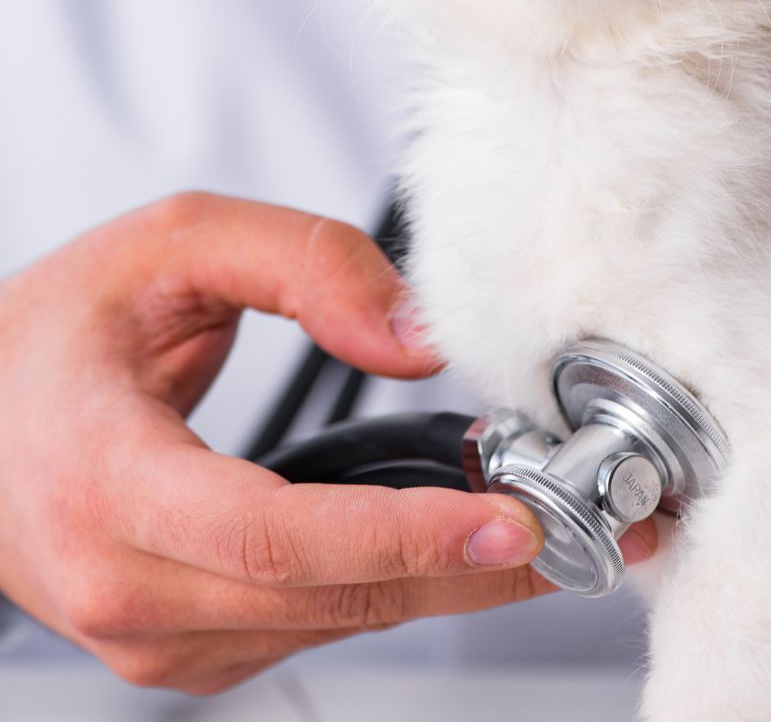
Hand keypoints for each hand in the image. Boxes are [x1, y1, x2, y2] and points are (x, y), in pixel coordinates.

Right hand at [0, 193, 656, 693]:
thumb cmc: (56, 332)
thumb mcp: (175, 246)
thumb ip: (307, 266)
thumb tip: (418, 335)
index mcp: (109, 482)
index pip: (284, 538)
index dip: (413, 537)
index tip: (519, 524)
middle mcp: (126, 583)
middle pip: (338, 595)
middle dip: (481, 568)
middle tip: (595, 533)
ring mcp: (152, 631)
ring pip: (339, 622)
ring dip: (455, 581)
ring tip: (554, 530)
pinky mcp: (180, 643)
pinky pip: (314, 623)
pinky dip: (398, 584)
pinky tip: (461, 542)